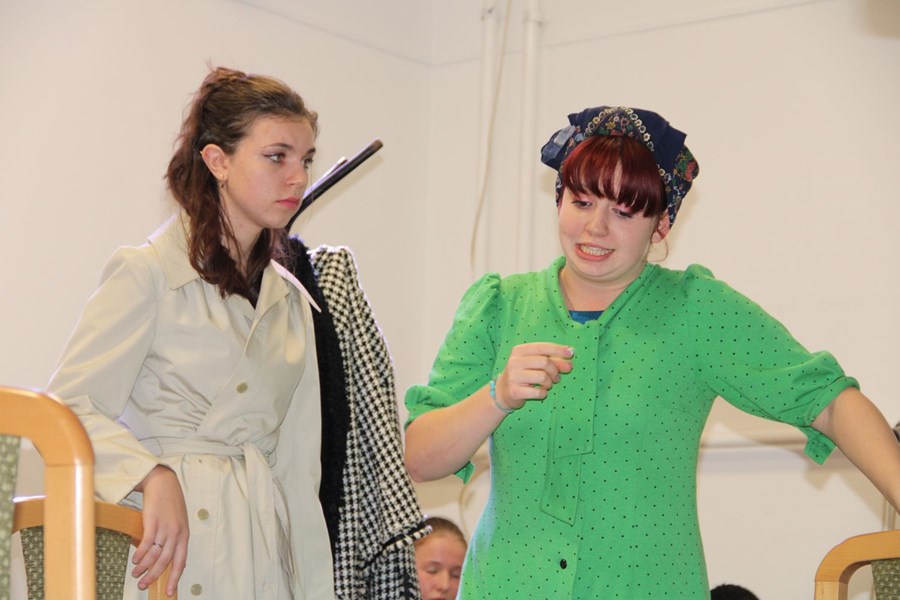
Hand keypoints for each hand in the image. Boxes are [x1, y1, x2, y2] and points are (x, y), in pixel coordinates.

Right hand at [131, 464, 188, 596]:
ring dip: (144, 566)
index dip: (175, 578)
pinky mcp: (153, 521)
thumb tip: (170, 561)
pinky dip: (140, 554)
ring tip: (135, 573)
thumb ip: (175, 540)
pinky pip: (147, 543)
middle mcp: (177, 533)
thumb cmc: (169, 504)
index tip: (169, 592)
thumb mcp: (178, 522)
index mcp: (184, 535)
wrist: (163, 483)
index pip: (181, 561)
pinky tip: (135, 560)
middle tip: (143, 585)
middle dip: (154, 576)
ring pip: (155, 554)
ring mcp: (165, 527)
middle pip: (166, 561)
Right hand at [494, 342, 573, 410]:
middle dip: (555, 370)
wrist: (502, 392)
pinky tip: (540, 392)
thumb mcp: (534, 364)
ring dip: (550, 382)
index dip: (558, 350)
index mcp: (519, 350)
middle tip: (557, 377)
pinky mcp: (514, 391)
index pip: (542, 347)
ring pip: (542, 377)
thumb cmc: (523, 375)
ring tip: (547, 385)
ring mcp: (513, 376)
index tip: (571, 353)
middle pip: (544, 362)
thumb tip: (570, 361)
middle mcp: (514, 361)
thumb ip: (552, 361)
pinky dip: (543, 393)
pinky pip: (538, 392)